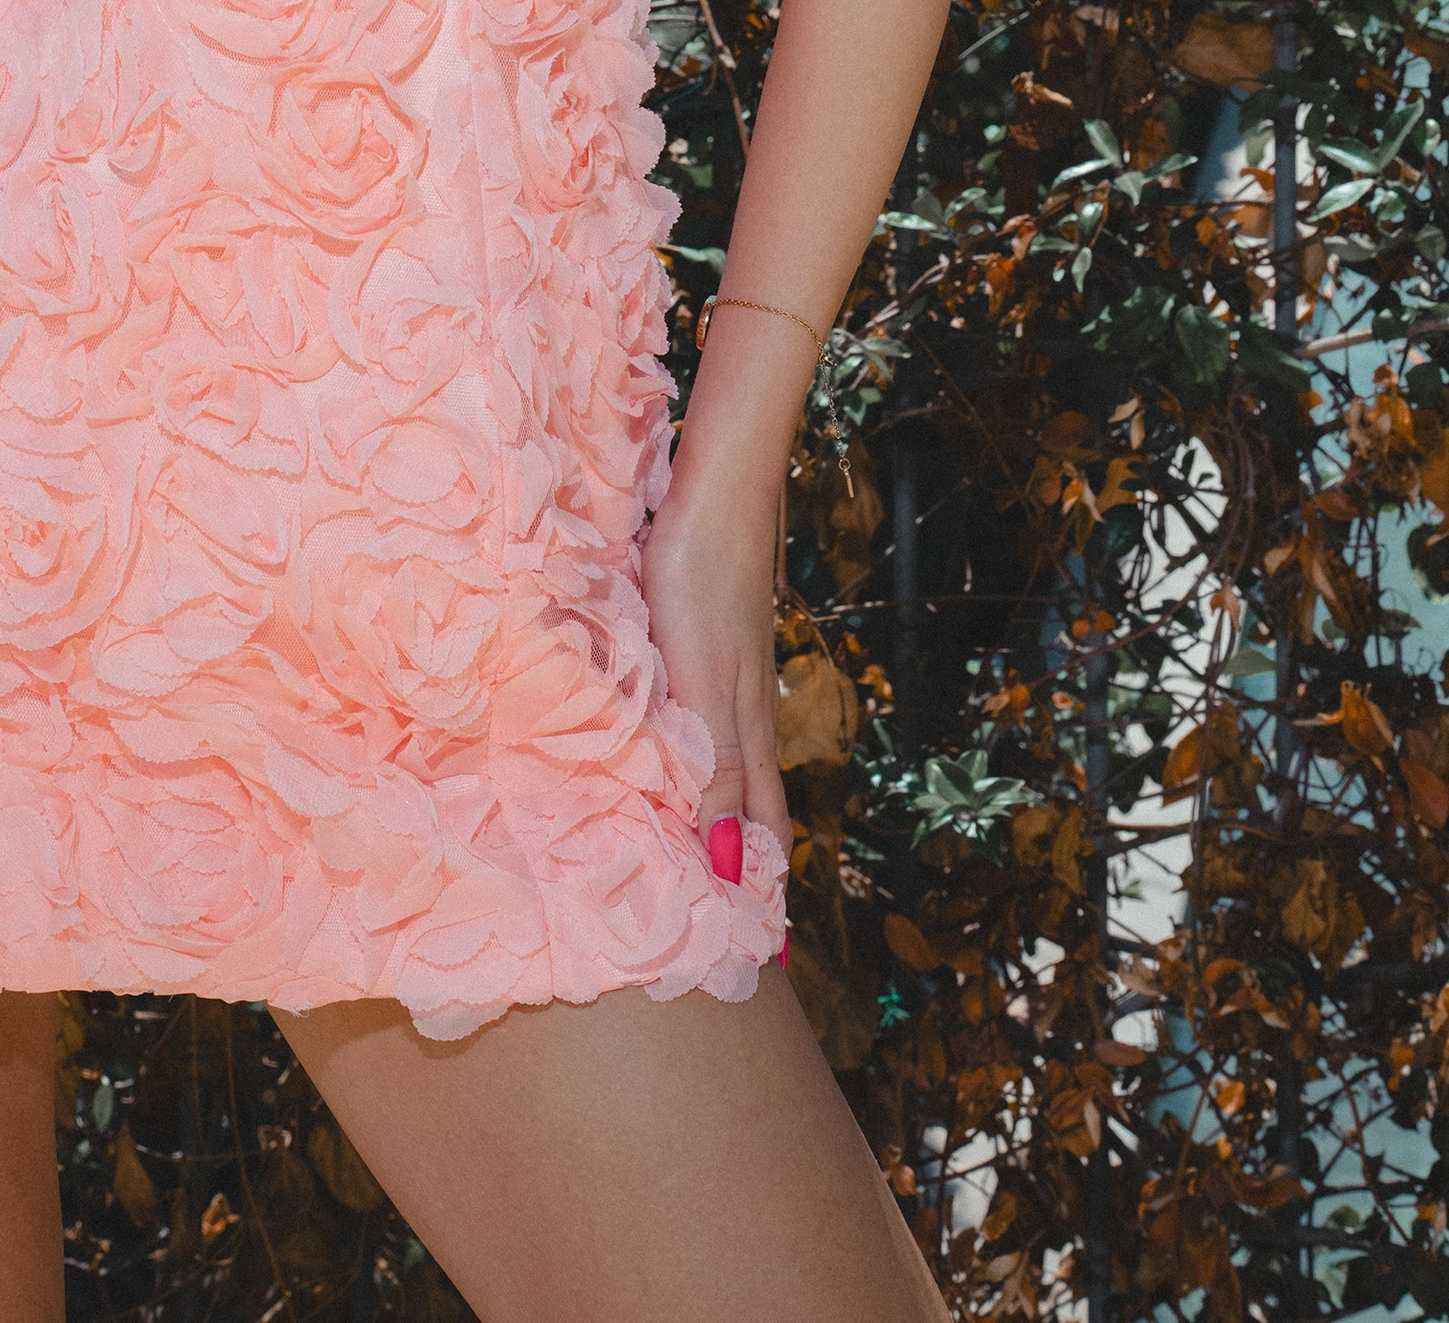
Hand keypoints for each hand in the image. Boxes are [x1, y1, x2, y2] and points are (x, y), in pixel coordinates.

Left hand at [640, 471, 789, 898]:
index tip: (761, 959)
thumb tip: (723, 859)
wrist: (717, 489)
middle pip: (753, 807)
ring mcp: (734, 675)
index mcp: (745, 730)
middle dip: (746, 870)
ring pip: (733, 765)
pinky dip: (707, 766)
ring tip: (713, 867)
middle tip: (742, 933)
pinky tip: (688, 760)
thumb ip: (714, 766)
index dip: (757, 891)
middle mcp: (746, 711)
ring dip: (725, 820)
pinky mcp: (714, 643)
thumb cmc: (700, 578)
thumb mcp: (702, 679)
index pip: (759, 832)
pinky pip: (713, 726)